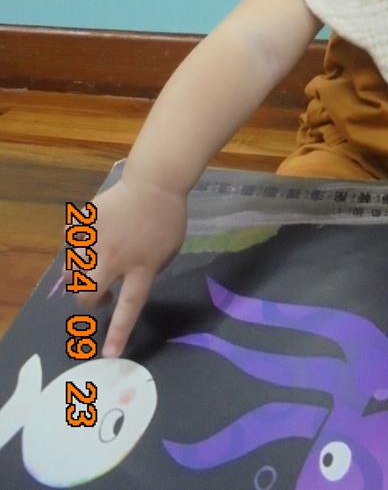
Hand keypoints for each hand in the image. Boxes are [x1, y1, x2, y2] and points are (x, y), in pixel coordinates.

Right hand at [63, 174, 186, 357]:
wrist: (155, 181)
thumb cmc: (168, 217)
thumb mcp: (167, 251)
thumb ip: (147, 270)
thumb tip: (127, 281)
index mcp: (141, 268)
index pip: (130, 307)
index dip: (118, 332)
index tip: (108, 354)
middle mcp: (116, 258)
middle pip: (88, 292)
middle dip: (88, 302)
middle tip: (99, 295)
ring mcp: (97, 239)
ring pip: (71, 270)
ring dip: (79, 274)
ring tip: (95, 263)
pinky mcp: (84, 223)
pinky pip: (70, 242)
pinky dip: (76, 244)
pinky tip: (92, 236)